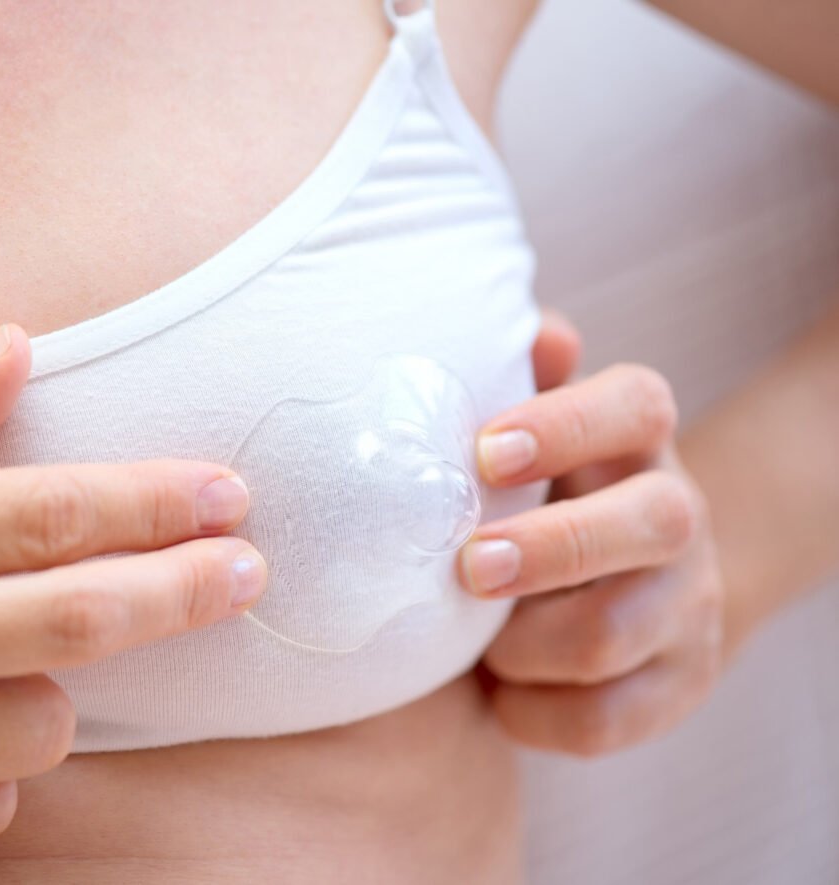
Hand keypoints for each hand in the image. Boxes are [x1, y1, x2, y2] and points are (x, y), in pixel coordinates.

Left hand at [460, 312, 724, 755]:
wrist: (608, 583)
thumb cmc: (535, 492)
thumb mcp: (526, 432)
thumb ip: (521, 379)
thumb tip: (540, 333)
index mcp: (636, 440)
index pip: (636, 405)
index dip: (566, 426)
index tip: (484, 454)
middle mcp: (677, 515)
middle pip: (654, 520)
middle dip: (553, 547)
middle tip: (471, 567)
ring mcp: (686, 604)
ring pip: (615, 633)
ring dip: (526, 644)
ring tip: (477, 641)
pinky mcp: (678, 684)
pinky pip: (604, 719)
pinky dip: (534, 712)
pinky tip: (499, 690)